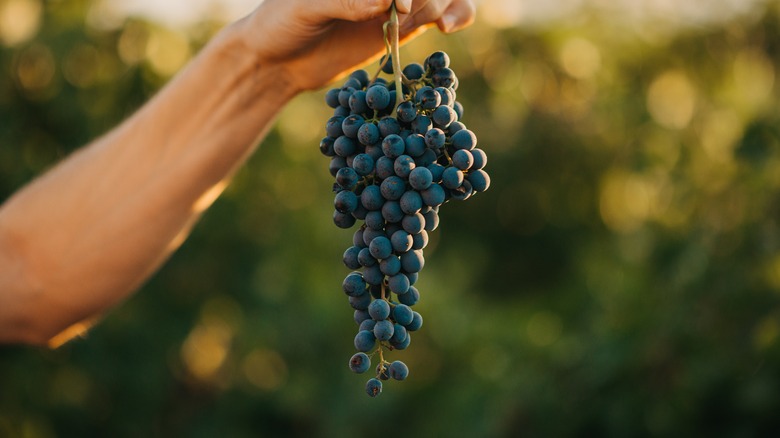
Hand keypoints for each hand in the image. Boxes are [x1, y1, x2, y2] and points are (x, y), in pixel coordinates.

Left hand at [233, 0, 475, 91]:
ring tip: (439, 23)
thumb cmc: (281, 24)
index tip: (400, 5)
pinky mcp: (401, 26)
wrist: (278, 62)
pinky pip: (438, 14)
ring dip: (448, 4)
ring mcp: (394, 0)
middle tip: (416, 18)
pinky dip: (455, 15)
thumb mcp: (305, 10)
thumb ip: (342, 2)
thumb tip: (382, 3)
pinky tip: (448, 27)